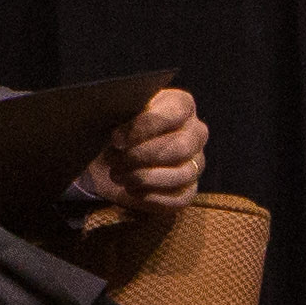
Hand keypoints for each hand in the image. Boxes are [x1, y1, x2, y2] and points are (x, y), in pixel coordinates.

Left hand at [83, 86, 208, 209]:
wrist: (109, 155)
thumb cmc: (116, 128)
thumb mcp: (116, 114)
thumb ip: (122, 117)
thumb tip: (120, 138)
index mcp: (182, 105)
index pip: (174, 114)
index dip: (144, 127)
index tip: (116, 138)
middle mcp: (196, 133)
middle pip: (181, 147)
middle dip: (142, 156)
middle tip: (114, 159)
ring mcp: (195, 163)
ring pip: (182, 174)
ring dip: (143, 177)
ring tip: (117, 175)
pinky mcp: (188, 191)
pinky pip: (179, 199)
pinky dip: (151, 198)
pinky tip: (130, 190)